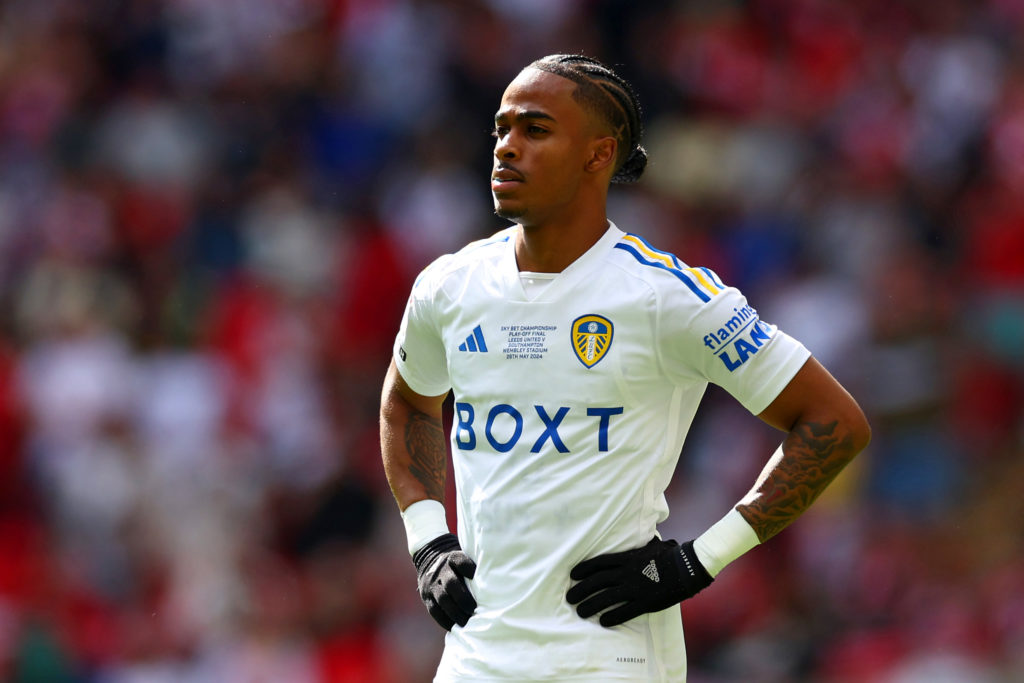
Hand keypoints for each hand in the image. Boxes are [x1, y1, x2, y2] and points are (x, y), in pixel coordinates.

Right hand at [413, 533, 476, 629]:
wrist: (430, 559)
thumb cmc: (458, 564)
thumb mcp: (464, 557)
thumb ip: (477, 566)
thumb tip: (501, 579)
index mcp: (452, 558)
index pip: (460, 561)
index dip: (469, 568)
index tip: (477, 577)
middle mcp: (441, 571)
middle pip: (451, 583)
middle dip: (463, 598)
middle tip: (474, 609)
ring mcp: (432, 584)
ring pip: (443, 599)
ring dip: (455, 612)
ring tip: (466, 622)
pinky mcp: (427, 597)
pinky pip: (434, 610)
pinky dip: (444, 620)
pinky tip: (454, 627)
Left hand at [567, 537, 712, 626]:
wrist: (687, 566)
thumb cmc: (669, 554)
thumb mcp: (649, 545)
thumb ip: (637, 547)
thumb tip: (634, 541)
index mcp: (627, 558)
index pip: (599, 563)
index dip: (584, 569)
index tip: (572, 575)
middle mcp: (627, 572)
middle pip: (598, 581)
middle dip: (581, 590)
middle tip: (569, 598)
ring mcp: (636, 588)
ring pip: (606, 597)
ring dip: (591, 605)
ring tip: (580, 611)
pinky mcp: (645, 602)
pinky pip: (625, 611)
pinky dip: (612, 617)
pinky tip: (602, 621)